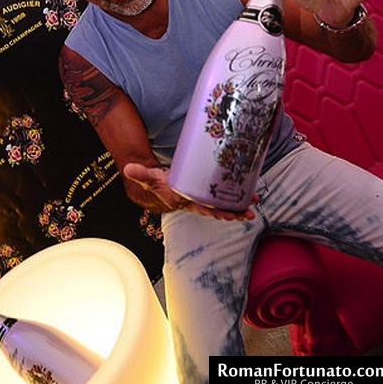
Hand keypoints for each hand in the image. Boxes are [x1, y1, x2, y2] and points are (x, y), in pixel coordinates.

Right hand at [123, 163, 254, 220]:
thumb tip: (128, 168)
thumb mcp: (149, 177)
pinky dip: (234, 194)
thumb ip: (140, 173)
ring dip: (238, 204)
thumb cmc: (156, 181)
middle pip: (217, 209)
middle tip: (249, 212)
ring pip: (223, 203)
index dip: (216, 212)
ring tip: (254, 201)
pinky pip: (222, 194)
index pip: (202, 208)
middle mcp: (196, 202)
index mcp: (184, 200)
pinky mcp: (206, 190)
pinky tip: (247, 189)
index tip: (228, 215)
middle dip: (233, 212)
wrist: (159, 184)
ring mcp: (203, 197)